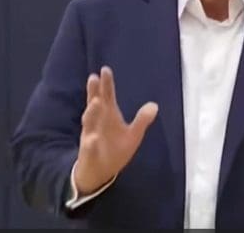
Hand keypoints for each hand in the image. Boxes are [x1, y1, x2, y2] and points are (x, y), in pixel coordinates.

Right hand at [74, 66, 157, 193]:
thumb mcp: (133, 135)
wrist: (100, 172)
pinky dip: (91, 143)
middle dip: (94, 92)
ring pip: (89, 123)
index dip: (106, 84)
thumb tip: (154, 105)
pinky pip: (89, 147)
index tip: (105, 70)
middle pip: (94, 104)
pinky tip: (92, 139)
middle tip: (94, 77)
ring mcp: (91, 136)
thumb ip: (142, 120)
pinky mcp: (89, 153)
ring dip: (91, 112)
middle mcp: (97, 123)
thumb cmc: (115, 149)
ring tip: (96, 101)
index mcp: (108, 116)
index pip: (106, 97)